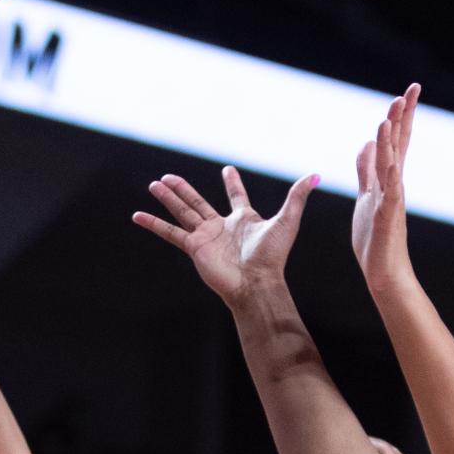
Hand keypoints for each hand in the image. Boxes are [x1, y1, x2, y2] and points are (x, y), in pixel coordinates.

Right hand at [133, 165, 318, 307]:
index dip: (232, 183)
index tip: (227, 170)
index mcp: (243, 220)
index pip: (236, 197)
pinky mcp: (194, 247)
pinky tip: (138, 215)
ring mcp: (206, 237)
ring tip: (154, 185)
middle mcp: (222, 227)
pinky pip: (170, 232)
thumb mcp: (287, 221)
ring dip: (168, 198)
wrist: (256, 283)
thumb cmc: (272, 256)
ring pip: (182, 212)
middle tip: (169, 176)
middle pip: (198, 202)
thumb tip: (315, 174)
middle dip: (184, 189)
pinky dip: (154, 224)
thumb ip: (297, 196)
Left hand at [352, 84, 419, 291]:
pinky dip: (388, 169)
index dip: (401, 116)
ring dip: (392, 136)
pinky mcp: (387, 213)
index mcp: (388, 178)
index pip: (397, 141)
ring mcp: (393, 196)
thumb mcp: (366, 196)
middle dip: (403, 116)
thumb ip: (367, 169)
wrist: (383, 270)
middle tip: (410, 89)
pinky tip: (387, 154)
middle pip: (399, 143)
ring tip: (391, 112)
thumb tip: (367, 143)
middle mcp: (394, 182)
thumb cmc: (375, 237)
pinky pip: (389, 188)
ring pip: (393, 160)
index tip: (408, 92)